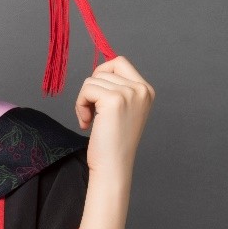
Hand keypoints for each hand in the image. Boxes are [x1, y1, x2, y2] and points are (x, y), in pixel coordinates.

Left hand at [74, 54, 154, 178]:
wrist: (114, 166)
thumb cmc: (114, 143)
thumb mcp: (123, 110)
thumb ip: (118, 88)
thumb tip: (100, 70)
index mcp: (146, 90)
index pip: (119, 62)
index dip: (102, 75)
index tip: (97, 98)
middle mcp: (141, 89)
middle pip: (104, 70)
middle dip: (91, 91)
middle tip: (92, 113)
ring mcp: (129, 93)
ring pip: (92, 79)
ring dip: (84, 100)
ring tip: (90, 120)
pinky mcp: (114, 100)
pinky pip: (86, 89)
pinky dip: (80, 105)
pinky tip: (86, 123)